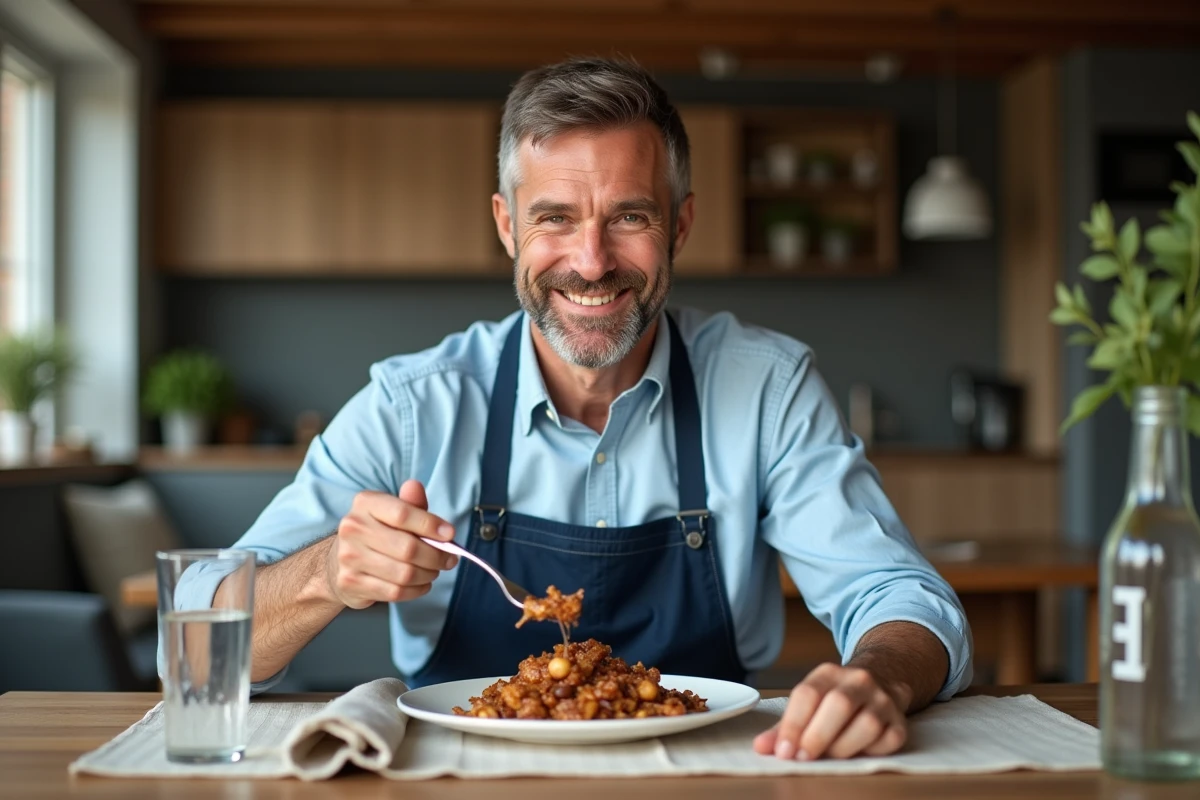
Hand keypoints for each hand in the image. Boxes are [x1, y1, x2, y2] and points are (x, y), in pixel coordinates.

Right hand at [326, 479, 458, 608]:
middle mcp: (353, 528)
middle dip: (436, 556)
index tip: (450, 534)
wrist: (338, 562)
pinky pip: (395, 592)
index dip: (431, 525)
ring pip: (404, 573)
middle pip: (407, 548)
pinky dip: (417, 590)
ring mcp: (349, 557)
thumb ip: (410, 503)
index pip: (403, 514)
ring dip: (428, 575)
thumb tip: (416, 486)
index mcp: (365, 503)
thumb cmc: (377, 533)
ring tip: (435, 571)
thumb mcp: (393, 512)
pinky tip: (422, 584)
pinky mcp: (351, 583)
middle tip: (449, 559)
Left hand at [753, 662, 908, 760]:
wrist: (883, 680)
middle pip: (839, 705)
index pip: (807, 693)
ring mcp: (883, 699)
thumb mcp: (810, 702)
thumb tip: (761, 748)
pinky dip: (871, 751)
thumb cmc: (837, 698)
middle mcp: (858, 681)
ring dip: (843, 747)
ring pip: (867, 723)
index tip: (783, 751)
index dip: (793, 724)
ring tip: (829, 757)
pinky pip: (889, 740)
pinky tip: (858, 752)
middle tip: (802, 758)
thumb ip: (785, 726)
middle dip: (817, 736)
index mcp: (828, 673)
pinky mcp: (900, 721)